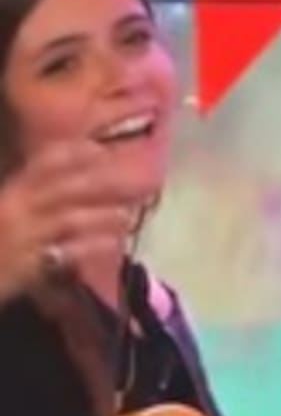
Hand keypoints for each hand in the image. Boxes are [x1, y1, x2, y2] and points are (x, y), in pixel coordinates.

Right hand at [0, 142, 140, 302]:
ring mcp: (25, 238)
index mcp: (11, 193)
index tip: (101, 149)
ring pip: (71, 219)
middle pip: (65, 188)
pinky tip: (113, 242)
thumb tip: (62, 178)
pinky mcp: (30, 266)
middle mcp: (19, 210)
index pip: (44, 164)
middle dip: (101, 182)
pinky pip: (69, 253)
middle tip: (133, 179)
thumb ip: (30, 194)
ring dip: (103, 215)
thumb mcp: (6, 211)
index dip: (74, 153)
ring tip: (128, 216)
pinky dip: (93, 246)